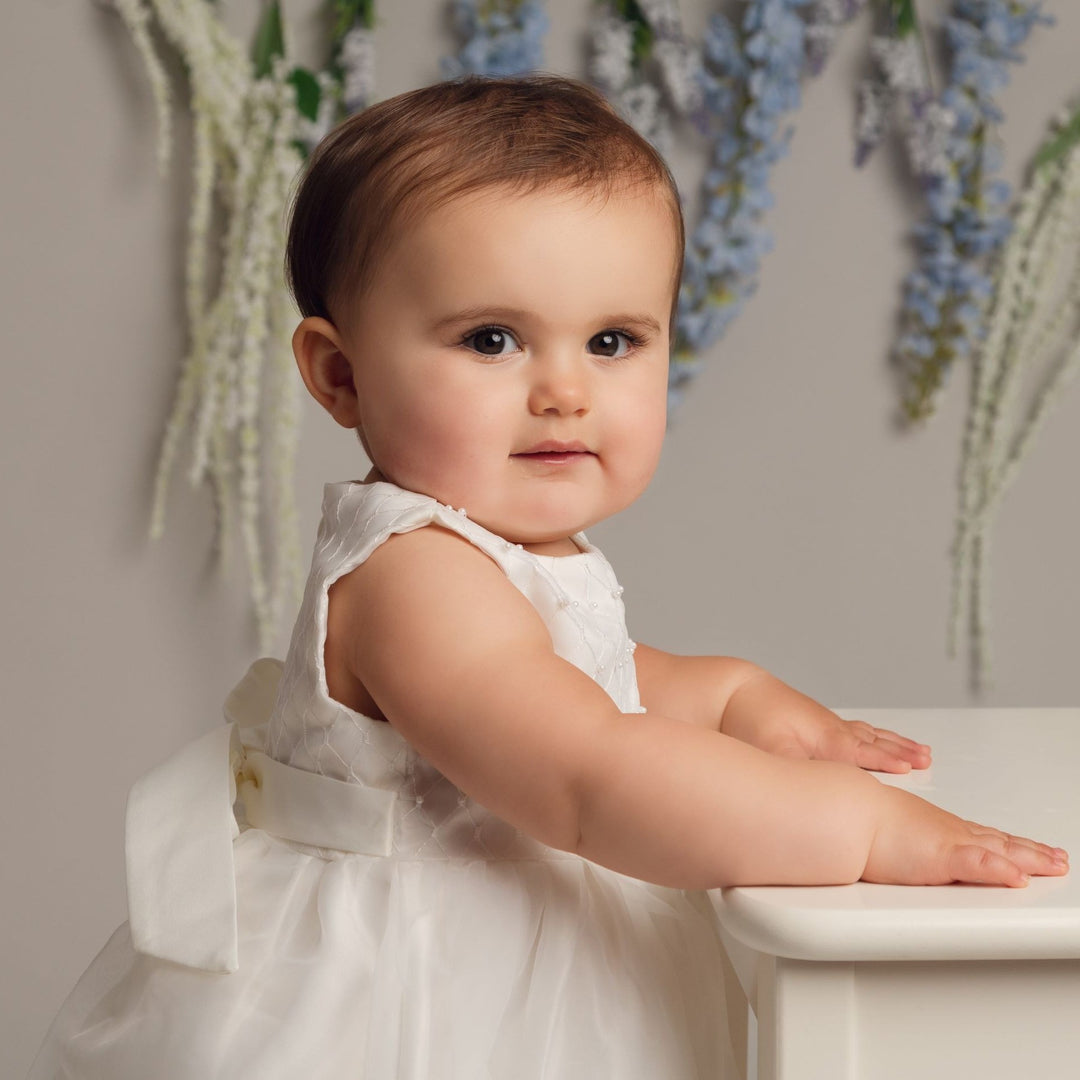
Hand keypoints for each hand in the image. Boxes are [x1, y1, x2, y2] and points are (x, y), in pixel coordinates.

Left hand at [721, 674, 930, 772]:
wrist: (735, 692)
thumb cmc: (751, 720)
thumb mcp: (772, 751)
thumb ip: (800, 770)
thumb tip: (819, 788)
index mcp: (828, 741)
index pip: (867, 756)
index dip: (889, 764)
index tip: (914, 770)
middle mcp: (832, 730)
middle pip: (874, 743)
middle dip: (902, 752)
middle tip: (927, 759)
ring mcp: (824, 724)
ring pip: (867, 734)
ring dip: (893, 742)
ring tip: (918, 749)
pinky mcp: (814, 722)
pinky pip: (854, 729)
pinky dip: (872, 734)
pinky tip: (873, 735)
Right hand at [864, 783, 1068, 887]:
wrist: (846, 810)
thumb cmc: (858, 821)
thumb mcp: (885, 831)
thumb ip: (897, 840)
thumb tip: (893, 847)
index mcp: (938, 829)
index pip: (982, 838)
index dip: (1009, 844)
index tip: (1031, 849)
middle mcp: (950, 833)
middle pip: (1000, 843)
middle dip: (1031, 852)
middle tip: (1057, 859)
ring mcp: (949, 844)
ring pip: (1000, 852)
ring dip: (1029, 859)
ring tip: (1055, 865)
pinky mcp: (942, 858)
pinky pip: (979, 864)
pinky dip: (1000, 869)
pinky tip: (1017, 877)